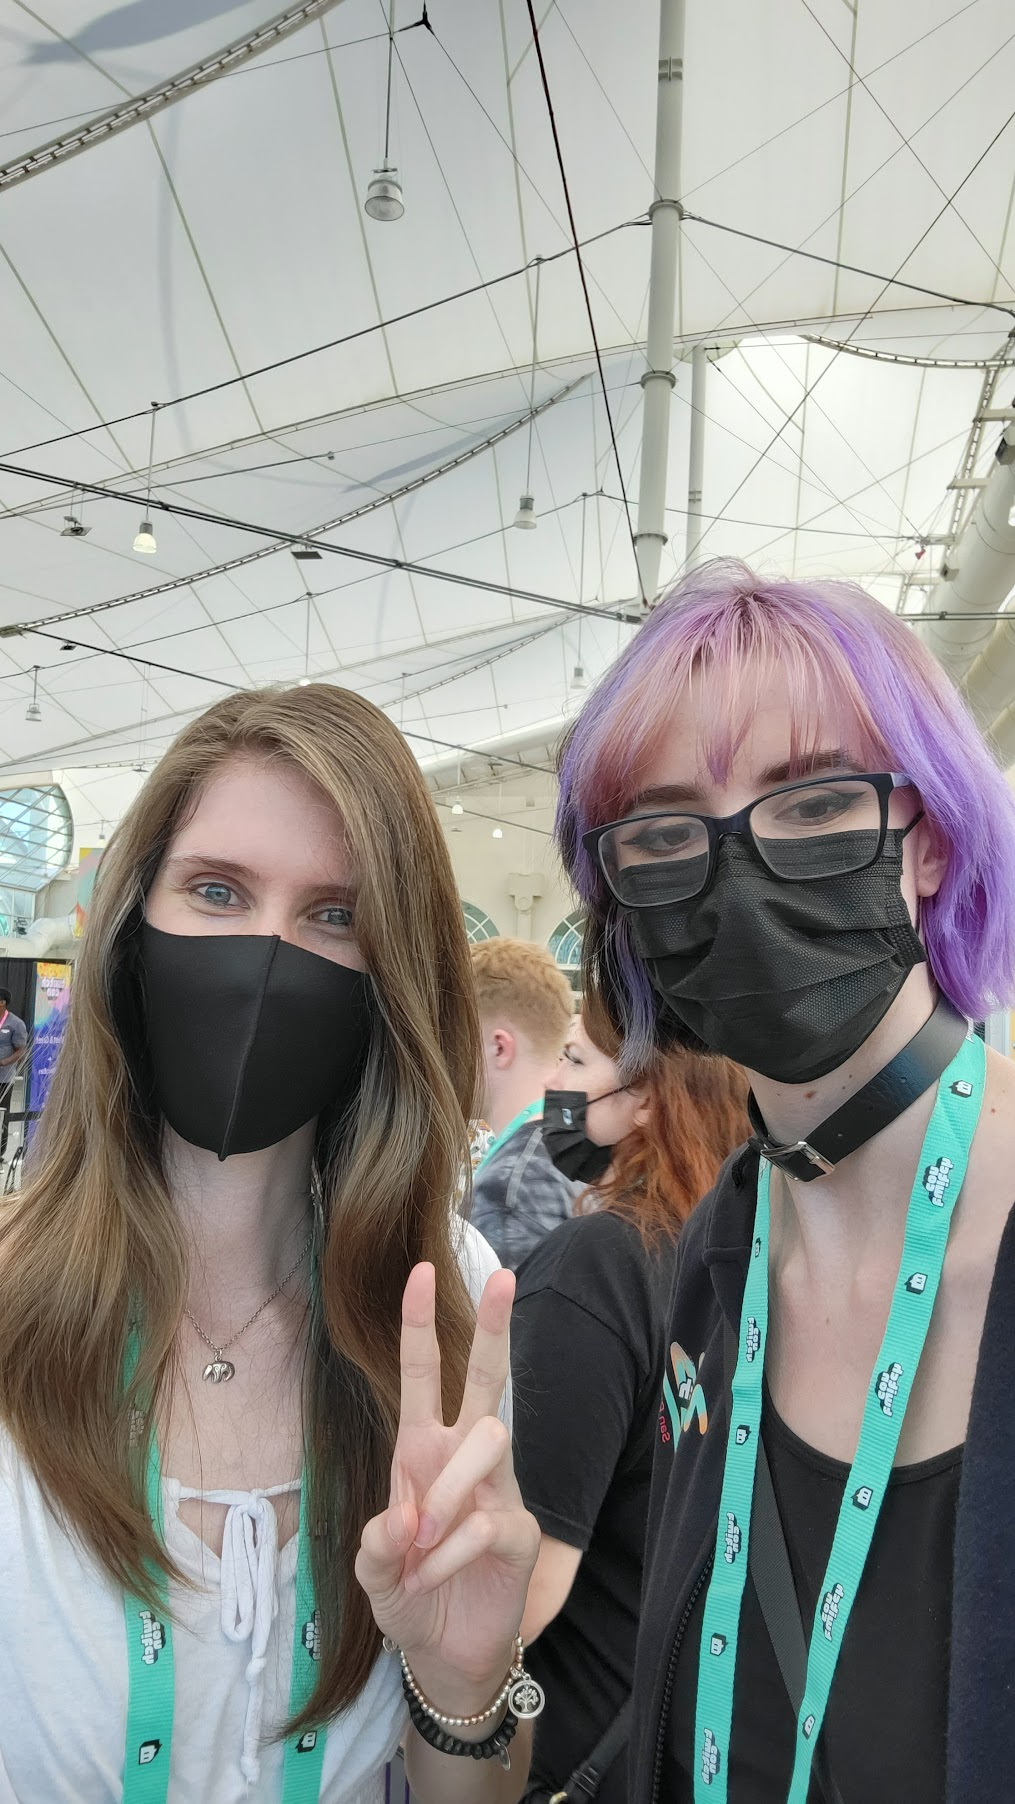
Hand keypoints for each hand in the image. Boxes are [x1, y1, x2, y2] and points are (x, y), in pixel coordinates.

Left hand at [355, 1262, 539, 1708]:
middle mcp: (464, 1456)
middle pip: (486, 1378)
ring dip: (447, 1491)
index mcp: (421, 1449)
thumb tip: (403, 1518)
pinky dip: (452, 1550)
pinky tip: (434, 1575)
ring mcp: (498, 1489)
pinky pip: (490, 1519)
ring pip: (490, 1440)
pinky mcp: (519, 1530)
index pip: (423, 1374)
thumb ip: (376, 1544)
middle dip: (493, 1327)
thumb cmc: (408, 1593)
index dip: (419, 1324)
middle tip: (504, 1276)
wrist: (444, 1654)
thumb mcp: (372, 1571)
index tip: (421, 1269)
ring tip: (420, 1543)